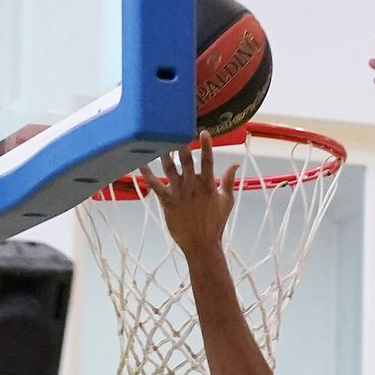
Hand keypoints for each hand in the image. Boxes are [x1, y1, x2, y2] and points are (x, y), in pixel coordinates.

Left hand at [150, 134, 237, 256]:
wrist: (201, 246)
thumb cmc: (215, 224)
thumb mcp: (227, 202)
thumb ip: (228, 181)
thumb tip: (235, 163)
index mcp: (208, 184)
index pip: (207, 161)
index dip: (206, 146)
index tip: (203, 132)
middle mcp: (192, 186)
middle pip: (185, 160)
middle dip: (180, 143)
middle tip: (174, 128)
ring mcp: (179, 193)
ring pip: (169, 168)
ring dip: (163, 152)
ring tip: (157, 137)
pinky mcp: (167, 202)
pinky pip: (155, 185)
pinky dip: (147, 173)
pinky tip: (140, 161)